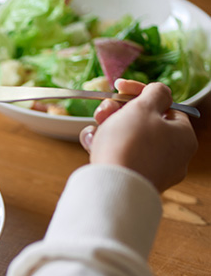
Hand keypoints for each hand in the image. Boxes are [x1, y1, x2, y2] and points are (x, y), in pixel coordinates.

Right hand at [79, 80, 197, 191]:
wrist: (112, 187)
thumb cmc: (130, 143)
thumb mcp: (143, 107)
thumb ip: (155, 92)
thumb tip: (159, 92)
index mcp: (183, 136)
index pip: (165, 107)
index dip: (140, 94)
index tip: (119, 88)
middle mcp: (174, 156)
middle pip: (145, 124)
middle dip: (119, 113)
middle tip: (103, 111)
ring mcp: (154, 171)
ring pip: (129, 141)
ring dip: (108, 129)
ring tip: (93, 131)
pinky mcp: (134, 182)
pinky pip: (121, 159)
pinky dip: (106, 149)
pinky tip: (91, 144)